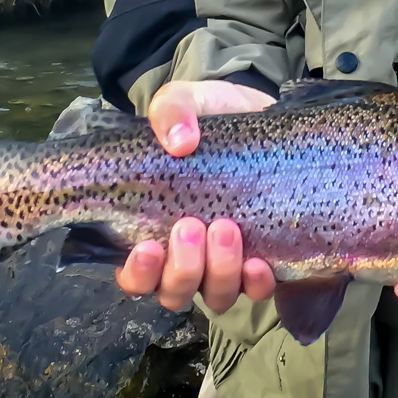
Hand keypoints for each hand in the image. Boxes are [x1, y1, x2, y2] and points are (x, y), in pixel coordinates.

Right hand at [115, 79, 276, 311]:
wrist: (260, 115)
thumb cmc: (211, 117)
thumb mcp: (186, 101)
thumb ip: (171, 111)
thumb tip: (179, 141)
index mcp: (152, 229)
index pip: (134, 276)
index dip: (138, 273)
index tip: (148, 247)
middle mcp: (186, 257)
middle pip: (173, 291)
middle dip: (182, 268)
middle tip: (191, 226)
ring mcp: (225, 263)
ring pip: (214, 296)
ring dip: (218, 272)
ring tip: (226, 229)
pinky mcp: (263, 257)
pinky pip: (256, 289)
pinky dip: (256, 282)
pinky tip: (259, 261)